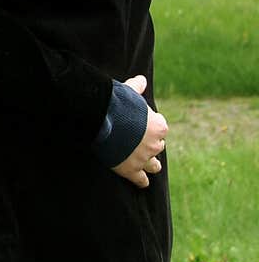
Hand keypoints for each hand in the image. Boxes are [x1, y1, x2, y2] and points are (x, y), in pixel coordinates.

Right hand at [111, 74, 167, 188]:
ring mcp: (143, 159)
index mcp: (159, 126)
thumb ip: (137, 87)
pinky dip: (141, 181)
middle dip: (151, 144)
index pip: (160, 128)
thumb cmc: (117, 103)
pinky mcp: (131, 170)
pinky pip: (141, 180)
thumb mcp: (128, 91)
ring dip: (151, 164)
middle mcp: (155, 144)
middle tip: (139, 141)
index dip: (151, 126)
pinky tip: (141, 182)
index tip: (142, 124)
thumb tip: (142, 79)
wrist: (101, 119)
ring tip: (147, 164)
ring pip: (154, 166)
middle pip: (158, 146)